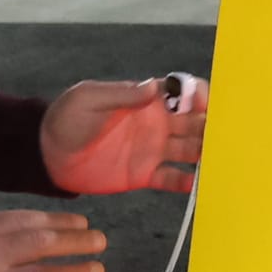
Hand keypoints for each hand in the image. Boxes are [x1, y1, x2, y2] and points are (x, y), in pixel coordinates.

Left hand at [41, 73, 206, 195]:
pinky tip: (197, 184)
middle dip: (212, 126)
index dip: (198, 95)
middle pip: (195, 122)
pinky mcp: (145, 175)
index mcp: (147, 101)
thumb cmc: (66, 117)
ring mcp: (153, 150)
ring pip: (190, 150)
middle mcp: (158, 124)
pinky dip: (186, 182)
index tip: (205, 104)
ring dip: (206, 153)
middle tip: (224, 135)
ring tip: (219, 159)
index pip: (182, 93)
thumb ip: (121, 95)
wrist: (47, 153)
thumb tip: (155, 87)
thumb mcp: (88, 98)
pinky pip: (171, 179)